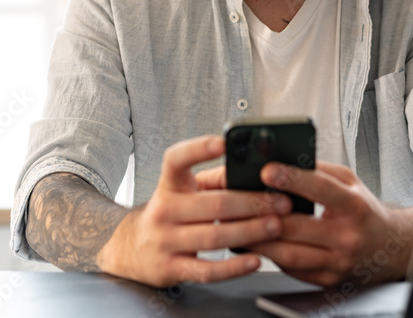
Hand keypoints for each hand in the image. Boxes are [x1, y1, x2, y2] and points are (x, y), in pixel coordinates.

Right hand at [96, 135, 290, 286]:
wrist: (131, 249)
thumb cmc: (170, 214)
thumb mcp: (182, 191)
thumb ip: (215, 181)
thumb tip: (255, 173)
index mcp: (168, 184)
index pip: (176, 159)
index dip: (198, 148)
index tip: (224, 141)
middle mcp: (164, 210)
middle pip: (213, 204)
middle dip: (252, 203)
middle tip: (281, 201)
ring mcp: (165, 241)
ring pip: (214, 236)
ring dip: (250, 231)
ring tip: (276, 226)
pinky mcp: (171, 268)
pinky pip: (207, 270)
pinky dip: (233, 267)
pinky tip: (255, 260)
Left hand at [246, 161, 412, 286]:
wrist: (388, 246)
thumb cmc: (364, 211)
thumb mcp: (349, 183)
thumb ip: (319, 171)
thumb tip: (285, 159)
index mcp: (354, 207)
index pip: (321, 189)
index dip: (292, 178)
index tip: (267, 169)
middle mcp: (348, 237)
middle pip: (298, 226)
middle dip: (264, 212)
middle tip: (240, 200)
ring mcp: (337, 262)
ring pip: (289, 253)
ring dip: (259, 239)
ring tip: (239, 224)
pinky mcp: (327, 279)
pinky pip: (291, 269)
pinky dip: (269, 256)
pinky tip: (255, 243)